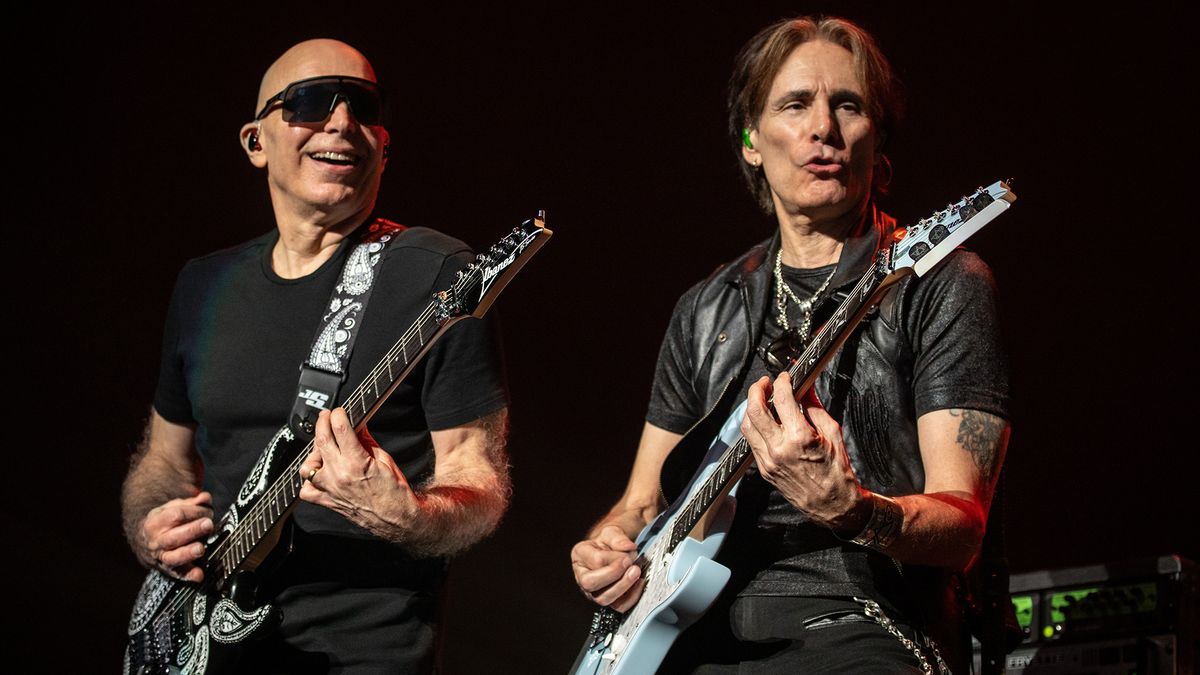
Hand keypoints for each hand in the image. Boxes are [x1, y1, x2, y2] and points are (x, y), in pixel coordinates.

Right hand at [140, 491, 213, 582]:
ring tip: (201, 548)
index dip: (194, 512)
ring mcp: (161, 557)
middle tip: (208, 524)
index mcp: (155, 522)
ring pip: (172, 557)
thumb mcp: (174, 508)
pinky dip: (188, 575)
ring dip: (188, 553)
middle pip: (173, 537)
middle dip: (192, 530)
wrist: (146, 541)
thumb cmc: (166, 522)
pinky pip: (178, 574)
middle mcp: (156, 541)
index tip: (208, 511)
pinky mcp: (169, 570)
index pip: (175, 515)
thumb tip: (205, 498)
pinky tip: (199, 575)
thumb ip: (192, 503)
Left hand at [298, 408, 418, 533]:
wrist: (396, 519)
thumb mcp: (384, 459)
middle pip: (321, 440)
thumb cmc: (394, 492)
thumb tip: (357, 426)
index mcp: (356, 463)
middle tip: (326, 417)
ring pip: (308, 466)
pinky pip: (306, 490)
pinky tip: (319, 474)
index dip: (338, 415)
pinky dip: (309, 481)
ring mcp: (330, 490)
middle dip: (322, 423)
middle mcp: (340, 475)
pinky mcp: (327, 502)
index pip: (340, 429)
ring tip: (323, 449)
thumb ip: (366, 441)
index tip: (339, 411)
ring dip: (313, 453)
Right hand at [571, 525, 643, 611]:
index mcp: (580, 555)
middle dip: (614, 574)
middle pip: (590, 583)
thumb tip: (628, 547)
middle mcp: (582, 575)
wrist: (618, 548)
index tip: (629, 553)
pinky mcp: (608, 600)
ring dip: (623, 586)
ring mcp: (593, 591)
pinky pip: (618, 606)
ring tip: (636, 572)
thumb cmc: (612, 540)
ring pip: (603, 598)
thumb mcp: (613, 532)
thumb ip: (618, 538)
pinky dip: (631, 597)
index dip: (614, 558)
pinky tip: (639, 583)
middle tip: (631, 564)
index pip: (595, 561)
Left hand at [740, 372, 866, 529]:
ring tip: (762, 399)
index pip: (783, 399)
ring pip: (747, 426)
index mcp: (799, 438)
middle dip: (757, 390)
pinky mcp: (764, 470)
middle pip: (755, 410)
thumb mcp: (832, 433)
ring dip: (752, 408)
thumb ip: (814, 408)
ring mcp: (768, 461)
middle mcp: (779, 449)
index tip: (785, 377)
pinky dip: (754, 427)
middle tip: (765, 383)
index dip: (782, 382)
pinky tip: (764, 421)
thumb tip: (805, 388)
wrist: (833, 504)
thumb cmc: (836, 471)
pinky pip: (751, 442)